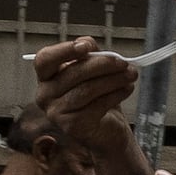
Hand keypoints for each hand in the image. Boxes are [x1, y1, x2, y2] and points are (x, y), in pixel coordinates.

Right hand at [28, 35, 142, 174]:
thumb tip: (88, 44)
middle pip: (73, 73)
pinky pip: (96, 105)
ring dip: (113, 79)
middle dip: (102, 64)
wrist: (105, 130)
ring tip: (130, 75)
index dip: (64, 50)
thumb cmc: (97, 96)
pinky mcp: (72, 126)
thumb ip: (88, 54)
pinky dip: (116, 94)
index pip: (45, 59)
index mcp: (46, 77)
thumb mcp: (92, 70)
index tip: (87, 46)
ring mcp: (56, 113)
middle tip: (123, 62)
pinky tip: (127, 89)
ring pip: (87, 89)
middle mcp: (45, 95)